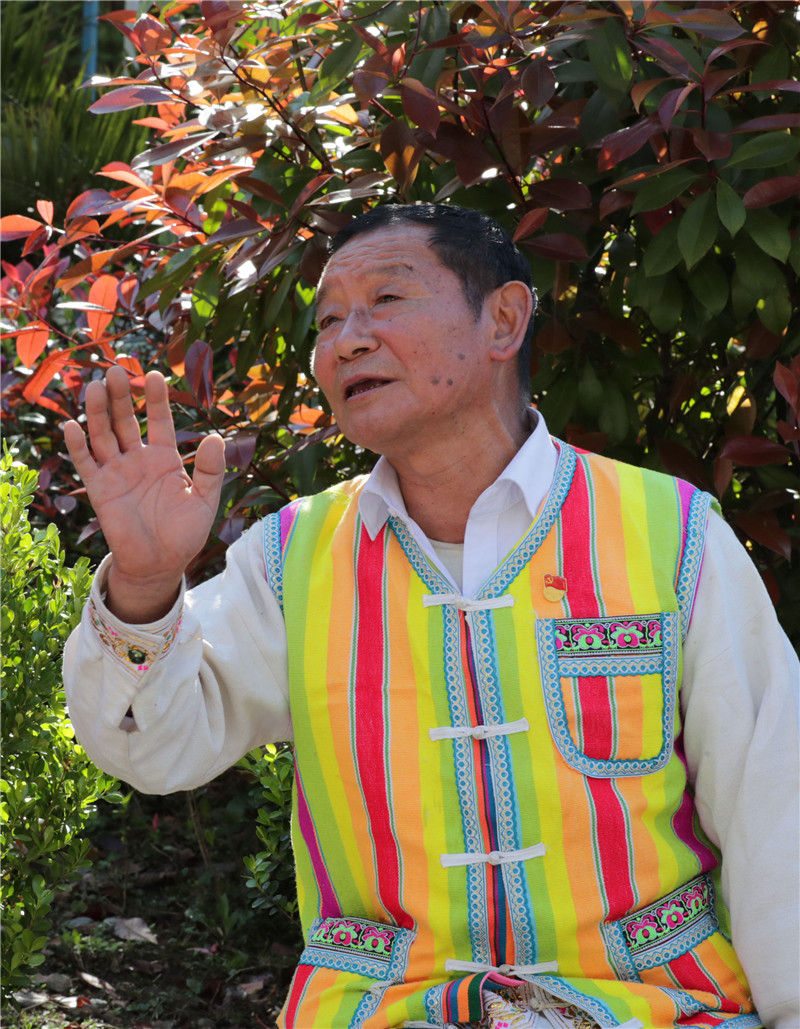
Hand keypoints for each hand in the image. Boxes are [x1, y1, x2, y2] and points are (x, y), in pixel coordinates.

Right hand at [63, 367, 224, 620]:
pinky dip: (79, 446)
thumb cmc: (185, 533)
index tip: (155, 375)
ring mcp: (117, 472)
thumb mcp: (204, 500)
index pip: (160, 421)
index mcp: (165, 458)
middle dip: (122, 397)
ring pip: (104, 435)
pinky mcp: (100, 490)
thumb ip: (210, 471)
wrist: (160, 564)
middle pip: (126, 421)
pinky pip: (87, 463)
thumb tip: (216, 438)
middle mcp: (139, 460)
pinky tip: (73, 426)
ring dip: (99, 413)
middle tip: (117, 370)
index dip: (157, 399)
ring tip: (96, 388)